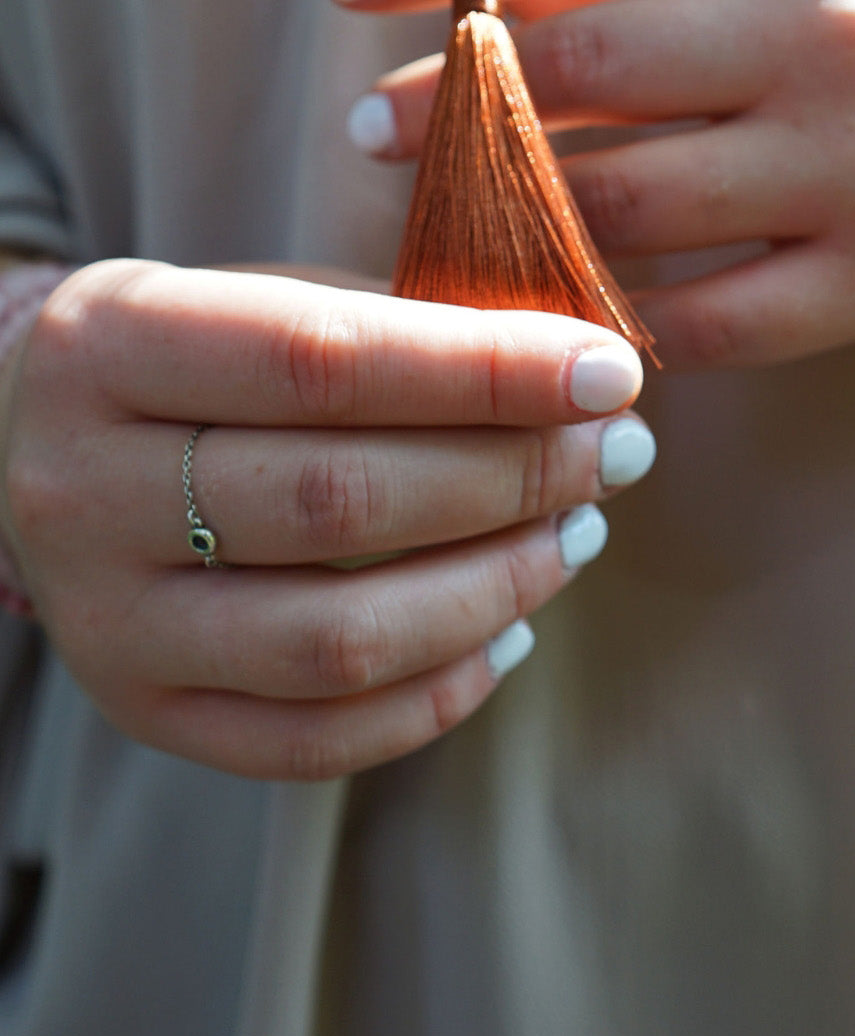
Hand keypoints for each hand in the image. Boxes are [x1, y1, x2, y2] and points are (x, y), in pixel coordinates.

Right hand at [0, 259, 649, 777]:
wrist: (34, 445)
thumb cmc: (190, 356)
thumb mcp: (263, 296)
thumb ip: (399, 326)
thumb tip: (573, 381)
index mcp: (109, 347)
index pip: (326, 364)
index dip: (487, 372)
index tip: (609, 373)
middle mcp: (84, 489)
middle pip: (341, 502)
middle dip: (513, 477)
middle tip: (616, 452)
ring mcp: (108, 622)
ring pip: (339, 638)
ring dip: (496, 586)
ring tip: (576, 532)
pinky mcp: (144, 712)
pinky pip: (317, 739)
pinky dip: (441, 693)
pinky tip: (509, 627)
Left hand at [327, 0, 854, 367]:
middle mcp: (829, 34)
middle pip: (589, 64)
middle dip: (451, 97)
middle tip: (368, 125)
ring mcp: (852, 166)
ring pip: (625, 202)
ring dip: (503, 216)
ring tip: (430, 218)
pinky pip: (704, 317)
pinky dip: (609, 317)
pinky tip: (545, 310)